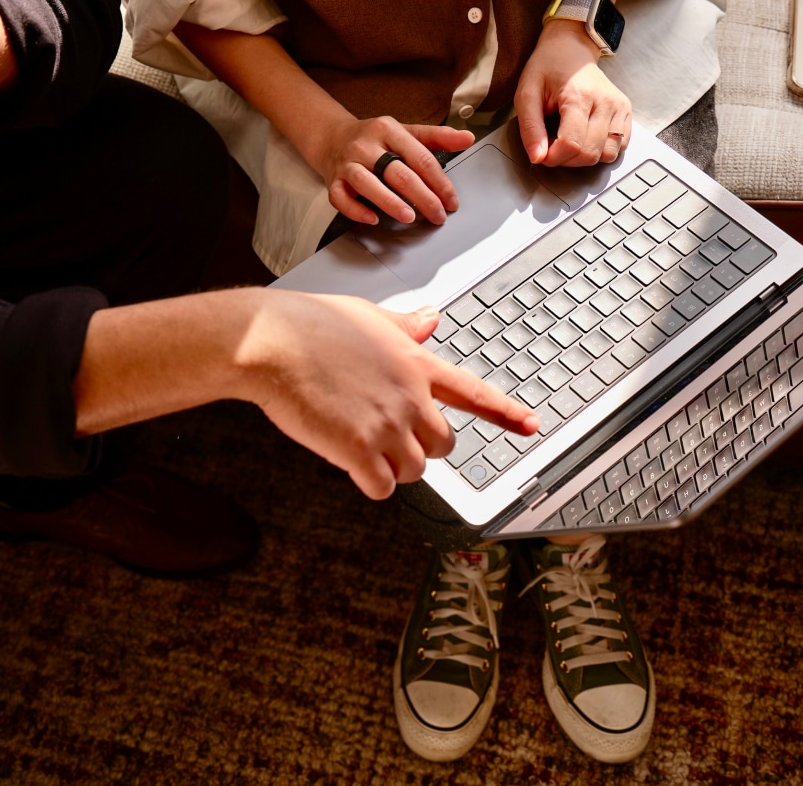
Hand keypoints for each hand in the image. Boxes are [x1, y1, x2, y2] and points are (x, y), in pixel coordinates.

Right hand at [242, 292, 538, 499]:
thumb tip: (432, 319)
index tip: (530, 426)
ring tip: (359, 441)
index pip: (474, 393)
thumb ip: (405, 325)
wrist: (272, 341)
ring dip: (391, 467)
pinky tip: (347, 460)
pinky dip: (369, 482)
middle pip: (444, 445)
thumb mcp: (368, 315)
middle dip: (421, 447)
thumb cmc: (311, 324)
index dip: (505, 413)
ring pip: (414, 471)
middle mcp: (411, 396)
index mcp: (416, 362)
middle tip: (388, 435)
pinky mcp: (360, 450)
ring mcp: (388, 424)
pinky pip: (382, 488)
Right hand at [312, 116, 474, 226]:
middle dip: (422, 197)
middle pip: (398, 173)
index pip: (420, 158)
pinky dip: (356, 210)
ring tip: (409, 216)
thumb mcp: (406, 132)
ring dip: (390, 202)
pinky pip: (340, 198)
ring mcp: (348, 163)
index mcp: (388, 130)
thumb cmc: (375, 139)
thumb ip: (437, 137)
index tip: (451, 200)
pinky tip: (372, 219)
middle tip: (438, 215)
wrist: (333, 138)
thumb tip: (467, 137)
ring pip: (368, 183)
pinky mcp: (334, 180)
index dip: (439, 182)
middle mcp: (367, 146)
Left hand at [514, 18, 631, 167]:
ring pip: (606, 155)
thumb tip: (538, 158)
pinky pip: (618, 148)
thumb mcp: (527, 94)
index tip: (542, 152)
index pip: (571, 144)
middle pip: (589, 154)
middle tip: (553, 144)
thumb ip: (530, 128)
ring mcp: (619, 107)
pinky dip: (600, 151)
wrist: (570, 48)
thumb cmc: (547, 69)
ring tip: (569, 140)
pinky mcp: (626, 112)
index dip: (554, 157)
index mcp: (580, 96)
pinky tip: (585, 138)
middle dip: (567, 159)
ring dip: (584, 158)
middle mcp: (605, 102)